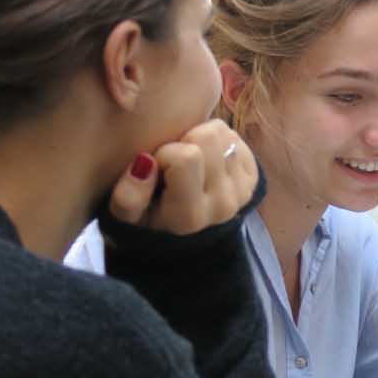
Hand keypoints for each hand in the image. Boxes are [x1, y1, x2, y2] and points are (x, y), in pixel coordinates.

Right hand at [108, 120, 257, 234]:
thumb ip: (128, 196)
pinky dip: (218, 143)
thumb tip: (145, 163)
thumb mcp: (124, 219)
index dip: (165, 153)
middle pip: (208, 137)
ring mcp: (242, 192)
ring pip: (224, 134)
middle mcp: (222, 204)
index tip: (157, 168)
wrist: (185, 242)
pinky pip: (236, 139)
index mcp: (189, 215)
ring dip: (202, 140)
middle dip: (184, 141)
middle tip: (173, 162)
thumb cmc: (147, 224)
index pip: (185, 157)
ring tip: (189, 162)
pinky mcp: (252, 180)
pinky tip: (205, 162)